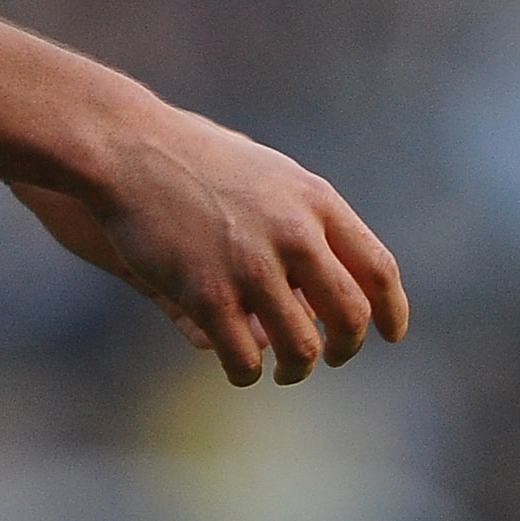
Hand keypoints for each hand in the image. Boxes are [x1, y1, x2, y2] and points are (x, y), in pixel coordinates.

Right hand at [25, 111, 409, 387]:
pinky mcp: (209, 296)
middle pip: (351, 317)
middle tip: (332, 357)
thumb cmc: (192, 155)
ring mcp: (252, 267)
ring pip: (302, 348)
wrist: (127, 148)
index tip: (390, 334)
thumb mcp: (267, 172)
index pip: (377, 269)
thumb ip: (305, 215)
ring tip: (286, 370)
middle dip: (347, 347)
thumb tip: (336, 262)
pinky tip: (239, 365)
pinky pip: (246, 359)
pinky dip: (247, 372)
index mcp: (314, 200)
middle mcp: (294, 234)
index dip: (391, 310)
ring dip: (298, 368)